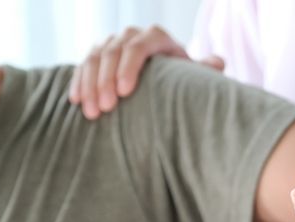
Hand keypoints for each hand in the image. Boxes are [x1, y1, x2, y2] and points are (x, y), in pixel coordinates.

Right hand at [68, 26, 224, 119]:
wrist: (163, 78)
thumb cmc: (180, 80)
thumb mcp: (192, 75)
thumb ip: (202, 70)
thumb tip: (218, 62)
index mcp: (157, 37)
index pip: (139, 46)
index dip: (129, 67)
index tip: (126, 93)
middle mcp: (132, 35)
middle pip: (113, 52)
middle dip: (106, 82)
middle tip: (106, 109)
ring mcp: (112, 43)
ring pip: (95, 58)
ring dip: (90, 85)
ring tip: (92, 113)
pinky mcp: (97, 54)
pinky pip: (83, 65)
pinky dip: (79, 83)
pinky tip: (76, 101)